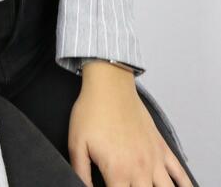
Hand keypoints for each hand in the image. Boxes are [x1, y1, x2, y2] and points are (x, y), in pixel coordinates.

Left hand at [68, 70, 192, 185]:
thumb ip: (80, 173)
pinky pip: (180, 173)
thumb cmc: (92, 110)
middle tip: (127, 186)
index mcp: (118, 171)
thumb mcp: (76, 143)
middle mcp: (140, 169)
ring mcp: (154, 159)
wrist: (109, 84)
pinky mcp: (161, 147)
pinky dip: (184, 185)